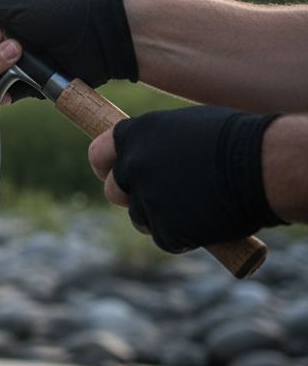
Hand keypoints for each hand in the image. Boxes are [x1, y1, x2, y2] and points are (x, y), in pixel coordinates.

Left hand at [87, 106, 284, 252]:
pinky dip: (183, 237)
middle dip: (133, 197)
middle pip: (114, 191)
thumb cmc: (236, 140)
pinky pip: (165, 239)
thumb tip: (141, 154)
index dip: (107, 168)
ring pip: (139, 218)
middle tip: (163, 197)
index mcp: (134, 135)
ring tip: (195, 207)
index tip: (112, 175)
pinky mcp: (166, 230)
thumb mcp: (185, 127)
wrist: (265, 167)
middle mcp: (132, 166)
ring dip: (160, 218)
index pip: (99, 155)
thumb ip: (155, 143)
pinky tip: (206, 223)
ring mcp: (147, 199)